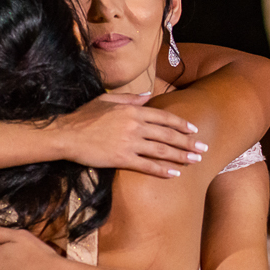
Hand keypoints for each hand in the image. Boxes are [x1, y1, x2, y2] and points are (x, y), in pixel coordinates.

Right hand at [51, 93, 206, 176]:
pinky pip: (147, 165)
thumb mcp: (107, 100)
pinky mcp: (121, 158)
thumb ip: (130, 98)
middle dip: (188, 142)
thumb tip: (148, 95)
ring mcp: (129, 143)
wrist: (66, 134)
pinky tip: (175, 174)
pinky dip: (162, 170)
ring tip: (195, 161)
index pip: (165, 117)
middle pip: (168, 135)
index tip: (194, 130)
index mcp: (133, 111)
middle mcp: (135, 126)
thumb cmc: (84, 116)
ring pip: (162, 150)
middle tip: (204, 149)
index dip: (182, 124)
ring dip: (181, 156)